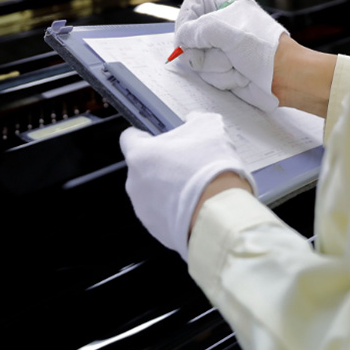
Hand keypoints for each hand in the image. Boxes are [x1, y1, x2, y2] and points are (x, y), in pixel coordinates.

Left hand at [119, 111, 256, 259]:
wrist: (220, 214)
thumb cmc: (211, 170)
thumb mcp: (210, 129)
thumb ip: (196, 120)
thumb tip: (193, 120)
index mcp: (140, 155)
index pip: (129, 138)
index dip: (146, 136)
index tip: (159, 139)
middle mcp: (134, 183)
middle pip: (143, 167)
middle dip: (162, 165)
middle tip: (187, 164)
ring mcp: (143, 208)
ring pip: (152, 192)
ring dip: (167, 188)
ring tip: (194, 187)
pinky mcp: (155, 229)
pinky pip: (161, 213)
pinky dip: (174, 209)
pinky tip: (195, 206)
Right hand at [175, 0, 286, 112]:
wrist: (287, 78)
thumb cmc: (264, 48)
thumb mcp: (225, 31)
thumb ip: (196, 30)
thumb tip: (181, 40)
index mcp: (226, 5)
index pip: (193, 3)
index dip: (185, 19)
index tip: (184, 36)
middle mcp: (221, 26)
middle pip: (189, 35)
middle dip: (203, 50)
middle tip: (221, 52)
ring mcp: (221, 49)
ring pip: (197, 59)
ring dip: (216, 66)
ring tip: (237, 64)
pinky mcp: (223, 68)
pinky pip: (208, 74)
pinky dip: (223, 77)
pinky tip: (240, 75)